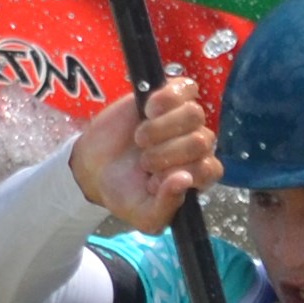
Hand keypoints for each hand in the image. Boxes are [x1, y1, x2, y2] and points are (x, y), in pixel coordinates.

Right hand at [68, 72, 216, 230]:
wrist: (93, 167)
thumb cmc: (124, 191)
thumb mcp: (143, 215)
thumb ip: (166, 206)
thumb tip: (183, 180)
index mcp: (198, 175)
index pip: (210, 169)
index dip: (182, 173)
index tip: (154, 181)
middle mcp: (197, 146)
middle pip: (202, 140)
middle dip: (167, 153)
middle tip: (144, 162)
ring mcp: (185, 120)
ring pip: (194, 114)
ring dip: (162, 128)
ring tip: (141, 139)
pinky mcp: (170, 97)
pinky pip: (186, 87)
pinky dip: (165, 99)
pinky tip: (147, 110)